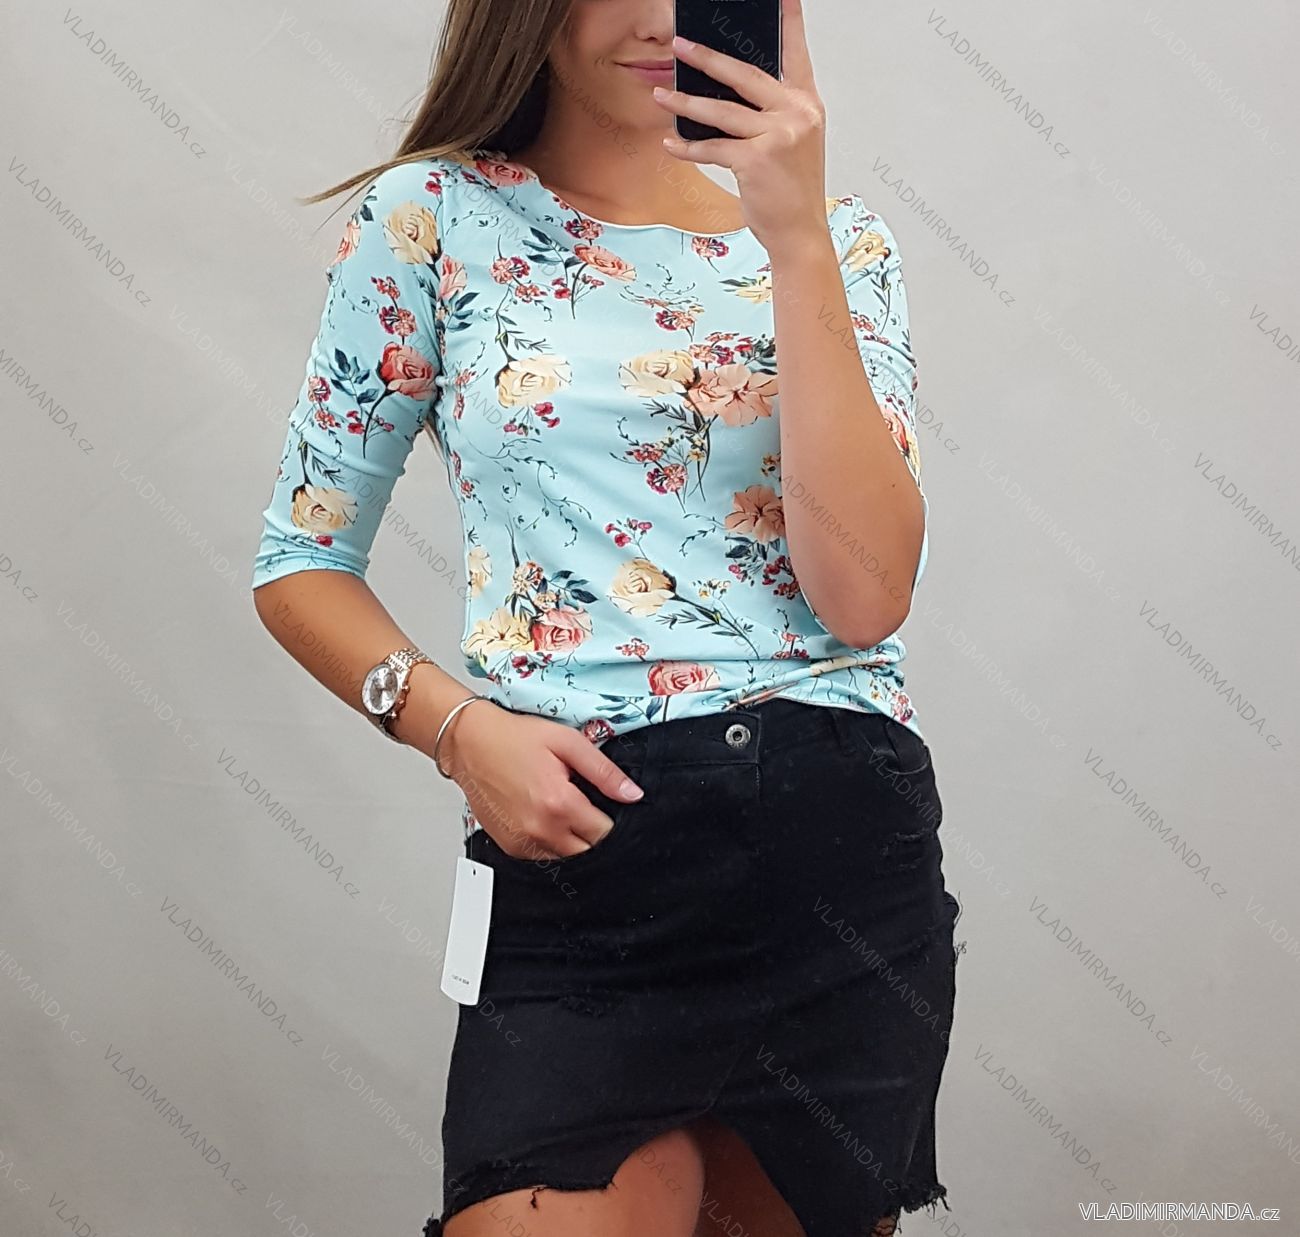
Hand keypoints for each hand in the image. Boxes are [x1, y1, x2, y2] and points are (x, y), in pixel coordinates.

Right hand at [441, 701, 645, 860]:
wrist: (470, 743)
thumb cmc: (514, 738)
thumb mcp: (567, 742)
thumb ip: (604, 772)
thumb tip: (632, 794)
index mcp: (558, 804)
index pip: (604, 833)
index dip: (610, 818)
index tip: (604, 804)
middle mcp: (540, 829)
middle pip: (587, 851)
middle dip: (591, 831)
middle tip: (582, 802)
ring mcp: (521, 842)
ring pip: (565, 857)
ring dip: (570, 838)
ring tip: (560, 806)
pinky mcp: (509, 846)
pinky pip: (542, 855)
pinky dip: (549, 841)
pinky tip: (543, 815)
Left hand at [654, 0, 827, 251]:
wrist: (800, 233)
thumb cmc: (790, 191)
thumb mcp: (790, 143)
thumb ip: (769, 114)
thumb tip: (724, 94)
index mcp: (807, 105)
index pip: (795, 52)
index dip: (787, 21)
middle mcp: (797, 114)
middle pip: (745, 75)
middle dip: (708, 58)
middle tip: (681, 43)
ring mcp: (779, 135)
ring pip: (722, 111)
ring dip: (686, 104)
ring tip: (662, 95)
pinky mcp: (758, 160)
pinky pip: (713, 148)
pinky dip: (688, 148)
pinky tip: (670, 143)